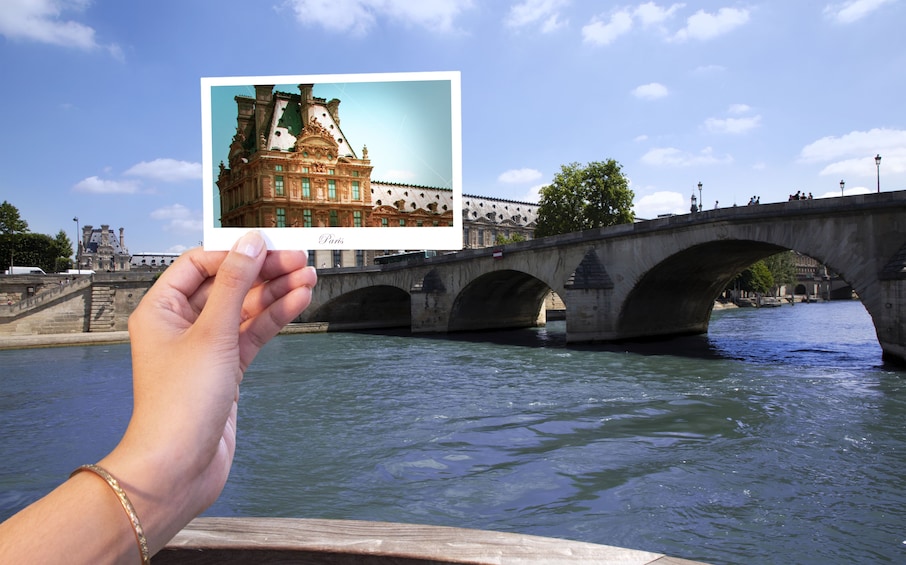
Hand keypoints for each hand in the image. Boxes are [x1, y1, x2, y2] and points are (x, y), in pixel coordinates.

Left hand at [103, 231, 316, 552]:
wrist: (180, 466)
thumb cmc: (178, 406)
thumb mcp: (211, 333)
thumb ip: (234, 284)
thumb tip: (249, 245)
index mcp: (162, 309)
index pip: (200, 264)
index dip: (235, 254)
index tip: (269, 248)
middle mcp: (181, 325)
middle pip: (227, 284)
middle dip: (263, 271)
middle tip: (298, 260)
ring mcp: (206, 347)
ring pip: (244, 308)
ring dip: (275, 292)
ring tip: (308, 278)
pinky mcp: (226, 368)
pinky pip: (253, 333)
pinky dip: (274, 317)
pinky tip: (298, 302)